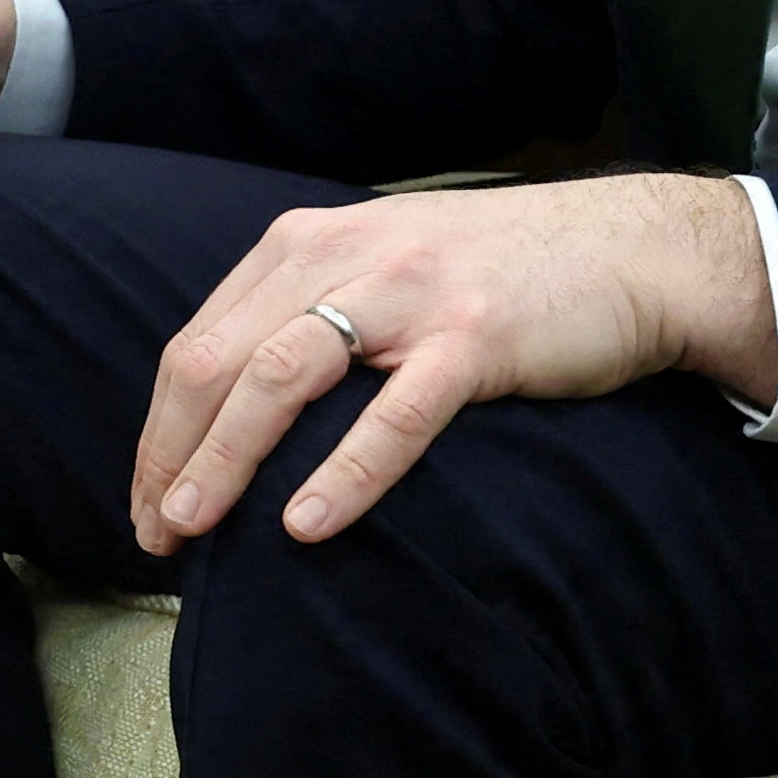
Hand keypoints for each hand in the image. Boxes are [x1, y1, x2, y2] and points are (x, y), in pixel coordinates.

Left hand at [127, 176, 774, 556]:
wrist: (632, 249)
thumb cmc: (500, 278)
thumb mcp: (381, 273)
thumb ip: (310, 319)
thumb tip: (233, 415)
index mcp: (305, 243)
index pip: (198, 341)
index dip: (160, 430)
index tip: (146, 502)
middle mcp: (344, 254)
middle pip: (218, 360)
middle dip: (172, 453)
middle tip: (154, 534)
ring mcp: (408, 293)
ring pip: (280, 375)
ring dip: (224, 458)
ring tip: (194, 527)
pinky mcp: (474, 336)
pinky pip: (393, 411)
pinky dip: (344, 470)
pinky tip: (308, 523)